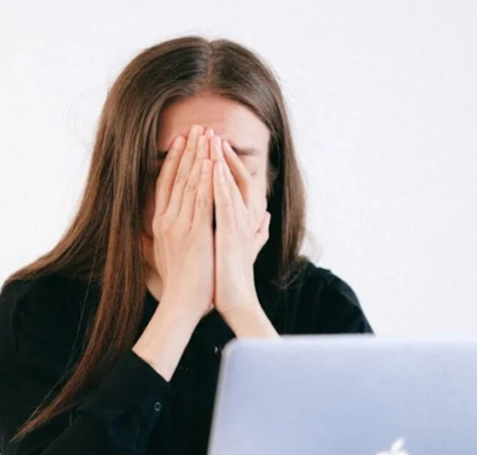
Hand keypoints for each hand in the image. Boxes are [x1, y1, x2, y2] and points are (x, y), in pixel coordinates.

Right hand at [149, 125, 214, 321]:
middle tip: (197, 127)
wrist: (181, 304)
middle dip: (188, 150)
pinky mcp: (194, 233)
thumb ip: (161, 239)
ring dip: (199, 157)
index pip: (165, 184)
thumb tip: (151, 232)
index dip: (174, 160)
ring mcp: (179, 225)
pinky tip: (211, 162)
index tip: (182, 141)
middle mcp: (166, 220)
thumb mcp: (164, 256)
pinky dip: (205, 180)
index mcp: (161, 224)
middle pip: (177, 177)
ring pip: (189, 183)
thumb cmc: (179, 284)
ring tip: (207, 135)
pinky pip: (201, 200)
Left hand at [210, 134, 270, 322]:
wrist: (235, 301)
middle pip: (232, 177)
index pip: (234, 182)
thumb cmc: (234, 277)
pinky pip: (224, 203)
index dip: (224, 162)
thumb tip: (267, 219)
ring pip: (229, 185)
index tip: (210, 144)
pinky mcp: (231, 234)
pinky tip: (211, 168)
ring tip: (210, 139)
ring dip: (220, 161)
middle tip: (208, 131)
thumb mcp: (244, 248)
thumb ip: (256, 232)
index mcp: (243, 218)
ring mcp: (239, 225)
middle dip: (220, 154)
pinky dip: (219, 184)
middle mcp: (244, 217)